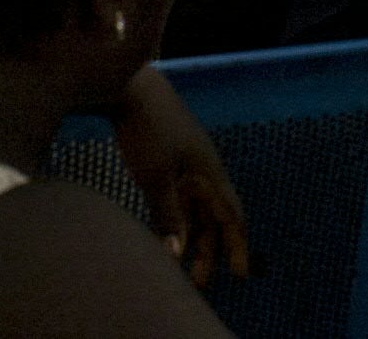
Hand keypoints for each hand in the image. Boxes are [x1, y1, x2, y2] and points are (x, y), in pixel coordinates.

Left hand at [110, 69, 250, 287]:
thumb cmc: (146, 129)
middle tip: (199, 282)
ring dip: (190, 236)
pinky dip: (176, 218)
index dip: (238, 245)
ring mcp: (185, 163)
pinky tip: (164, 234)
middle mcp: (203, 169)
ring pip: (195, 207)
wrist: (127, 86)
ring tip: (179, 265)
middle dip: (210, 249)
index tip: (240, 274)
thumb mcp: (156, 177)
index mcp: (210, 171)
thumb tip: (177, 255)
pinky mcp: (167, 158)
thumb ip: (169, 216)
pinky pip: (179, 196)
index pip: (232, 214)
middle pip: (213, 216)